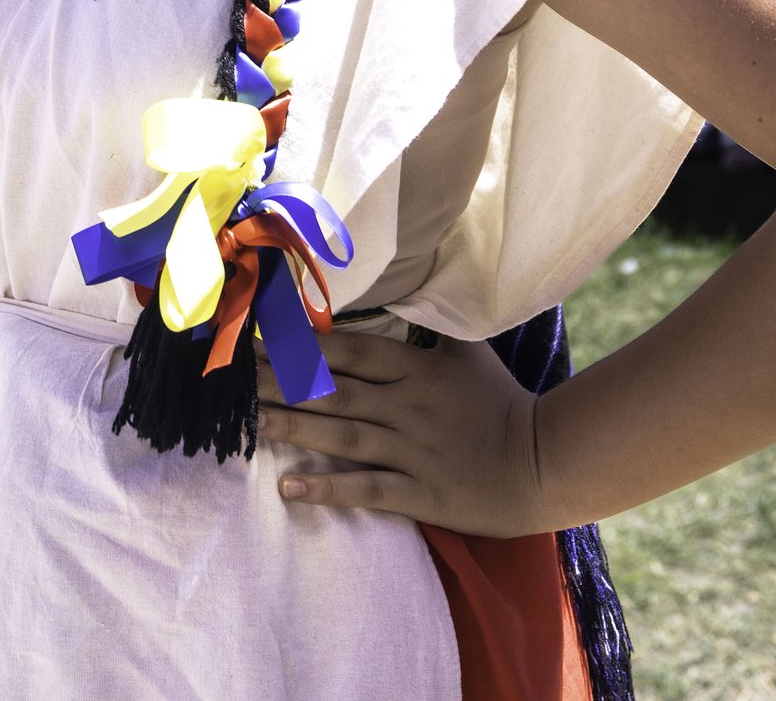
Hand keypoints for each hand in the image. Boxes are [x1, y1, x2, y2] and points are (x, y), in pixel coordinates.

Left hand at [258, 330, 549, 537]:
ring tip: (247, 423)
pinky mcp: (419, 493)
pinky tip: (289, 488)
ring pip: (340, 436)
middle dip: (279, 383)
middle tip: (230, 379)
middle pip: (332, 390)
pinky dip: (328, 488)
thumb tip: (408, 281)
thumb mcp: (470, 352)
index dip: (302, 343)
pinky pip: (366, 488)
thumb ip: (434, 322)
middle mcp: (407, 405)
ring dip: (291, 429)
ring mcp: (411, 450)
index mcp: (416, 369)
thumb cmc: (502, 404)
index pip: (348, 350)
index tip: (259, 337)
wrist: (544, 463)